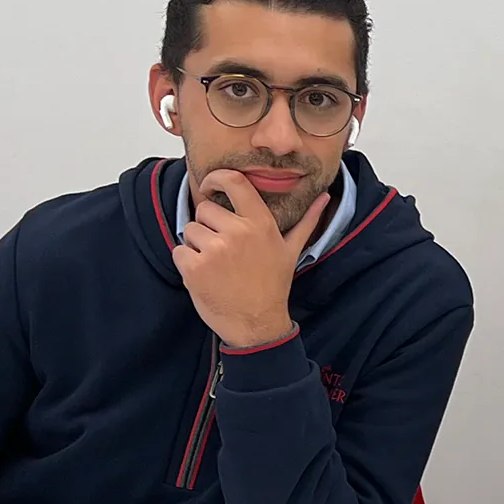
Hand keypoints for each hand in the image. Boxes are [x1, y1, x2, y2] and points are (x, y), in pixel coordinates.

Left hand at [173, 170, 328, 347]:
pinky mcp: (195, 268)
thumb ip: (307, 220)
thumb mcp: (291, 250)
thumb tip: (325, 197)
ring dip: (196, 246)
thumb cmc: (273, 286)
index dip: (216, 178)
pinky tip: (205, 276)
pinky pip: (179, 251)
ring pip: (190, 230)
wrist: (257, 325)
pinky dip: (187, 263)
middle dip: (208, 226)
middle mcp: (238, 232)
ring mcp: (215, 250)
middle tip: (223, 250)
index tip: (209, 185)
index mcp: (260, 223)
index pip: (234, 181)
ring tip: (216, 265)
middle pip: (204, 209)